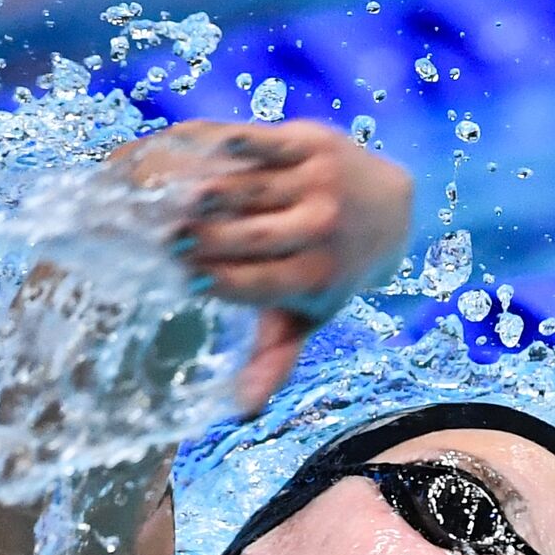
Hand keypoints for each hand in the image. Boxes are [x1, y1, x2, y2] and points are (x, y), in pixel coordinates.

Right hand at [108, 120, 413, 410]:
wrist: (389, 208)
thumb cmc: (332, 271)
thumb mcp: (308, 317)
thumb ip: (274, 358)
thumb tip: (241, 411)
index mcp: (315, 276)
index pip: (258, 282)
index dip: (220, 282)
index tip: (184, 281)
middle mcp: (320, 228)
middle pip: (253, 236)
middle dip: (209, 240)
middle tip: (165, 241)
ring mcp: (317, 182)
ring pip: (253, 190)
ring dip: (213, 194)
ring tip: (172, 201)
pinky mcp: (311, 144)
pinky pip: (267, 144)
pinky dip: (240, 145)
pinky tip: (209, 149)